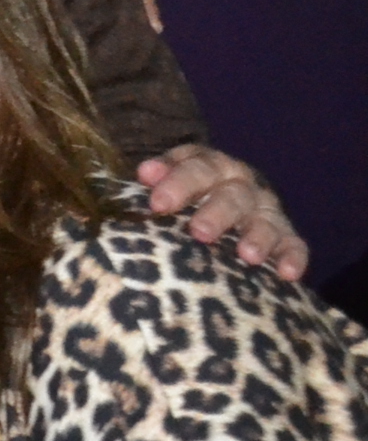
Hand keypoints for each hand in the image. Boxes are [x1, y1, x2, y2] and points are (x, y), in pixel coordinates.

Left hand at [137, 143, 309, 278]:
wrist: (219, 203)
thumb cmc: (183, 197)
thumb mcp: (170, 181)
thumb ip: (159, 176)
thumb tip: (146, 172)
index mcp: (211, 168)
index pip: (198, 167)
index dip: (179, 182)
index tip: (159, 203)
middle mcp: (241, 186)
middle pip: (231, 195)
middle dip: (216, 213)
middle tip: (200, 232)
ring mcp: (265, 211)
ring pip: (264, 220)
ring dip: (257, 236)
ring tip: (248, 255)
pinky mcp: (285, 235)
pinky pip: (294, 244)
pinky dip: (293, 257)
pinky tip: (288, 273)